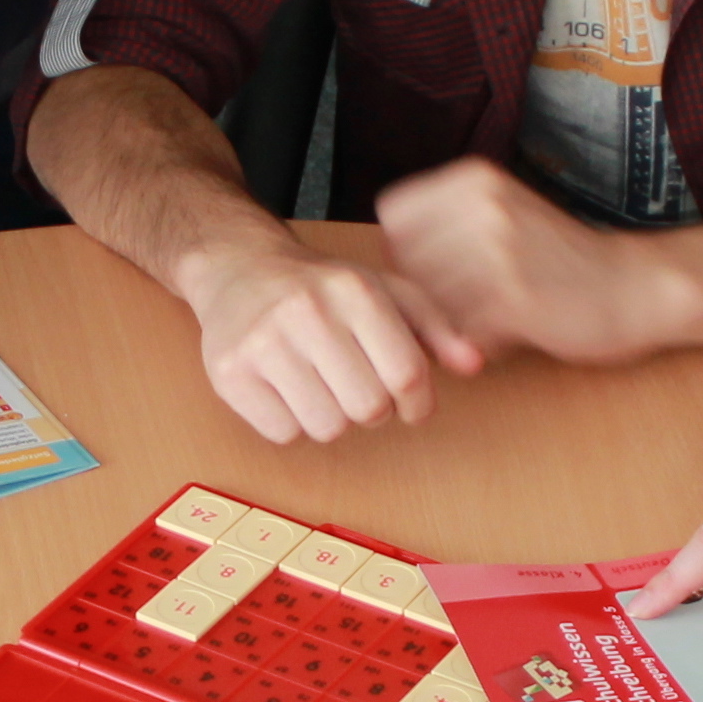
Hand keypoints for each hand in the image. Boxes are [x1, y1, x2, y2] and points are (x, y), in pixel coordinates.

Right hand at [187, 230, 482, 441]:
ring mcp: (263, 343)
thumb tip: (473, 364)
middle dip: (373, 409)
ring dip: (332, 418)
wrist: (238, 267)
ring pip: (326, 428)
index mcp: (354, 291)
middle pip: (368, 408)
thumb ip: (435, 327)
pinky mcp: (229, 373)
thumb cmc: (321, 287)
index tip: (412, 406)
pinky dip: (291, 423)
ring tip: (320, 386)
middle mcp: (307, 312)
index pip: (407, 375)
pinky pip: (283, 433)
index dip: (418, 404)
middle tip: (357, 387)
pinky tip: (286, 390)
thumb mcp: (384, 291)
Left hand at [376, 156, 663, 365]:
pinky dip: (473, 344)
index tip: (432, 271)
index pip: (394, 215)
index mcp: (475, 178)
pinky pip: (458, 331)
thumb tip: (382, 261)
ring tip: (484, 322)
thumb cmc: (561, 261)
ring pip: (427, 300)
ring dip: (446, 321)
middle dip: (421, 291)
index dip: (403, 249)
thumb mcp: (501, 214)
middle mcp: (482, 205)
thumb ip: (444, 226)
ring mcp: (498, 251)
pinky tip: (502, 338)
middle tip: (460, 308)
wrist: (635, 286)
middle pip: (404, 262)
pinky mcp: (514, 299)